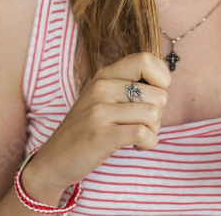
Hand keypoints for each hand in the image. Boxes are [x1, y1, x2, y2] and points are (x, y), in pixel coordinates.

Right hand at [24, 52, 170, 204]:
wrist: (54, 159)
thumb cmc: (88, 128)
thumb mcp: (103, 98)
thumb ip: (129, 86)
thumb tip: (165, 83)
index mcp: (105, 75)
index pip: (146, 60)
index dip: (162, 79)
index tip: (155, 96)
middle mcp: (102, 88)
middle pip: (158, 94)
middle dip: (158, 114)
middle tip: (141, 125)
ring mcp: (99, 111)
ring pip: (153, 115)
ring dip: (153, 131)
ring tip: (137, 137)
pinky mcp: (101, 135)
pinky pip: (143, 134)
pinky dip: (148, 143)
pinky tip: (137, 147)